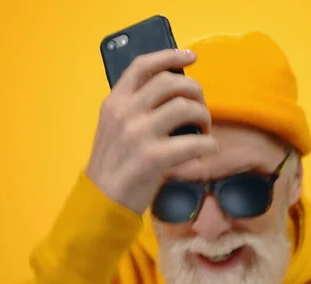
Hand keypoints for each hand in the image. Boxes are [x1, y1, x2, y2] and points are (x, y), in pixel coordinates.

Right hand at [86, 49, 219, 213]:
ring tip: (204, 131)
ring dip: (203, 116)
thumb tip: (173, 93)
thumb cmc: (114, 164)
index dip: (170, 55)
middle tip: (200, 107)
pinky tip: (208, 150)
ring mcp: (138, 134)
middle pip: (171, 82)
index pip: (143, 66)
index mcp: (114, 102)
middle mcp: (124, 113)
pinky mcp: (153, 157)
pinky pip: (194, 142)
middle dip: (195, 90)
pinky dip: (209, 145)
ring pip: (185, 107)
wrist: (101, 201)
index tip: (192, 57)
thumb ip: (135, 108)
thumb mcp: (114, 128)